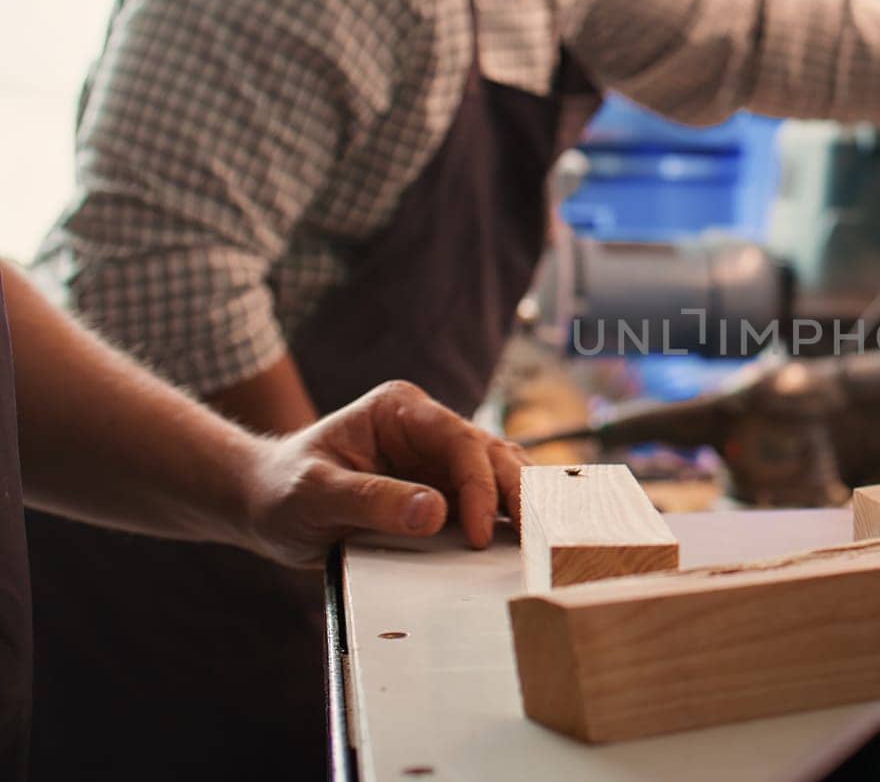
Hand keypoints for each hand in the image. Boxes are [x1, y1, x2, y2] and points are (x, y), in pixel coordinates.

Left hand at [241, 381, 528, 565]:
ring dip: (522, 504)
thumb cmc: (281, 493)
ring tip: (538, 544)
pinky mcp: (444, 489)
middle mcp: (427, 427)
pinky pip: (489, 499)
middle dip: (518, 493)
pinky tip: (525, 542)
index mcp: (400, 410)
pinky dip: (510, 518)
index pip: (460, 440)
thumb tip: (434, 512)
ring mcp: (439, 458)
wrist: (265, 507)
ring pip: (501, 472)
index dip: (480, 486)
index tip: (479, 535)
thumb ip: (370, 500)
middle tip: (534, 540)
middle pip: (493, 453)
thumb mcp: (314, 496)